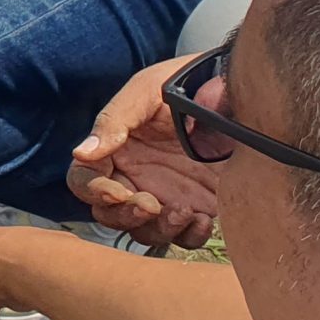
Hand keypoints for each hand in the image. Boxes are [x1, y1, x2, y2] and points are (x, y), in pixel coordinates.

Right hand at [67, 53, 217, 248]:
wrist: (237, 89)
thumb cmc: (184, 82)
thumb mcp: (146, 91)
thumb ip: (115, 120)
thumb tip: (81, 153)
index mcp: (115, 149)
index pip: (85, 180)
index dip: (94, 191)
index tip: (118, 192)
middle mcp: (134, 176)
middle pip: (110, 214)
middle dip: (126, 216)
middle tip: (151, 205)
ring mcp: (165, 194)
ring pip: (145, 231)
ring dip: (158, 229)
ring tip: (184, 210)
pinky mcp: (197, 206)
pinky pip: (184, 236)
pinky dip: (190, 236)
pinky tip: (204, 218)